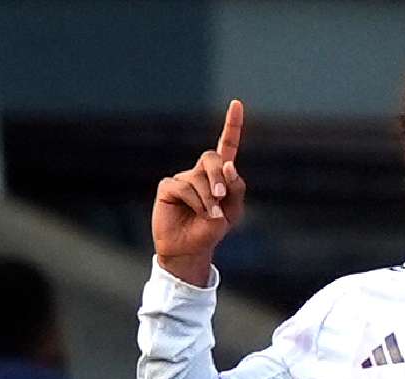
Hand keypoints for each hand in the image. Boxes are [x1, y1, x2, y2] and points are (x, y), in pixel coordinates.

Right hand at [151, 99, 247, 285]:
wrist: (191, 248)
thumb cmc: (212, 229)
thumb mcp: (233, 211)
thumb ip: (235, 188)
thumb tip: (228, 164)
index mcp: (219, 175)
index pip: (227, 145)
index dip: (232, 125)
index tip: (236, 103)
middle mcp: (200, 172)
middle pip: (211, 157)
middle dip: (219, 176)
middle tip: (221, 197)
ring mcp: (182, 178)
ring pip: (199, 177)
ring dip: (209, 198)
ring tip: (210, 215)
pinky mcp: (168, 187)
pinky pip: (184, 187)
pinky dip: (196, 202)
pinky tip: (199, 213)